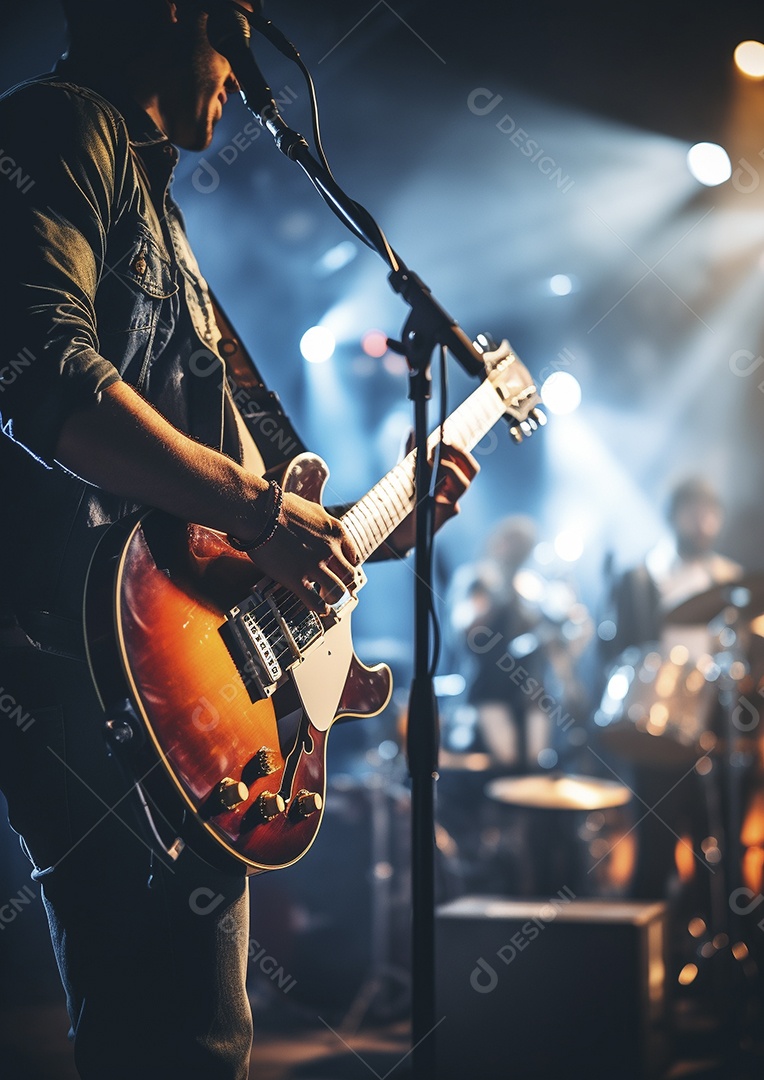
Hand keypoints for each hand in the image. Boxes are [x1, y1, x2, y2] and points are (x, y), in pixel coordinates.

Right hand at [245, 491, 359, 613]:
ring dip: (333, 598)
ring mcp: (314, 565)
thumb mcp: (313, 510)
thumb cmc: (279, 507)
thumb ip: (324, 525)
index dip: (347, 568)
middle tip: (336, 587)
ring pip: (337, 592)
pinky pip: (316, 602)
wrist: (258, 512)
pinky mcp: (296, 578)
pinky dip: (320, 608)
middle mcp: (330, 549)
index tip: (340, 572)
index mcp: (336, 531)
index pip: (354, 557)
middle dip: (344, 584)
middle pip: (349, 576)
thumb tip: (324, 531)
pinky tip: (319, 608)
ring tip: (326, 599)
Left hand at [384, 440, 478, 556]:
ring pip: (463, 483)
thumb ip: (410, 451)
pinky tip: (427, 487)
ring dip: (449, 468)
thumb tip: (412, 429)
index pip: (463, 459)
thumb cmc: (403, 497)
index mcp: (448, 476)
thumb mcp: (404, 471)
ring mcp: (452, 502)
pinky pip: (451, 503)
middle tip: (440, 446)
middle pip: (471, 469)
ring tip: (431, 462)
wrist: (394, 523)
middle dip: (458, 454)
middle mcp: (453, 488)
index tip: (443, 437)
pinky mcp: (445, 515)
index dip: (457, 447)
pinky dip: (439, 492)